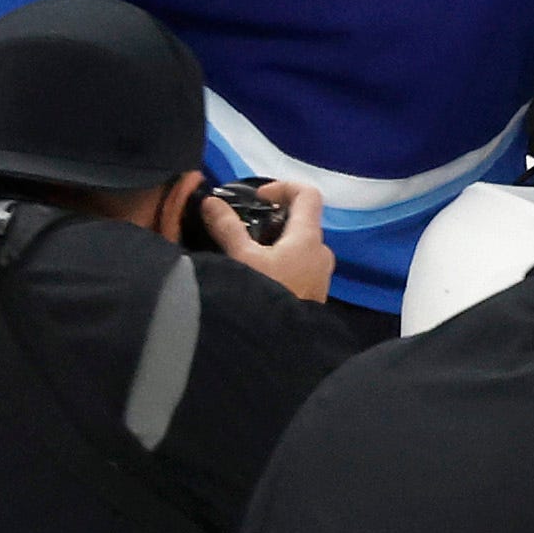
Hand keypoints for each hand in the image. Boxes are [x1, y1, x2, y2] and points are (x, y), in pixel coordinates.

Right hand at [192, 175, 338, 304]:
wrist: (284, 346)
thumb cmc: (266, 294)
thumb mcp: (242, 259)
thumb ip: (227, 228)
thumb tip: (211, 202)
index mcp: (309, 237)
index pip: (309, 194)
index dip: (283, 187)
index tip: (257, 198)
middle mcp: (322, 251)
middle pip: (302, 219)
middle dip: (273, 217)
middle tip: (243, 226)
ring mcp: (321, 272)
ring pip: (299, 244)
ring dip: (275, 240)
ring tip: (245, 251)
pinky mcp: (315, 290)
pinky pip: (299, 263)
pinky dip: (280, 258)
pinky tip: (257, 273)